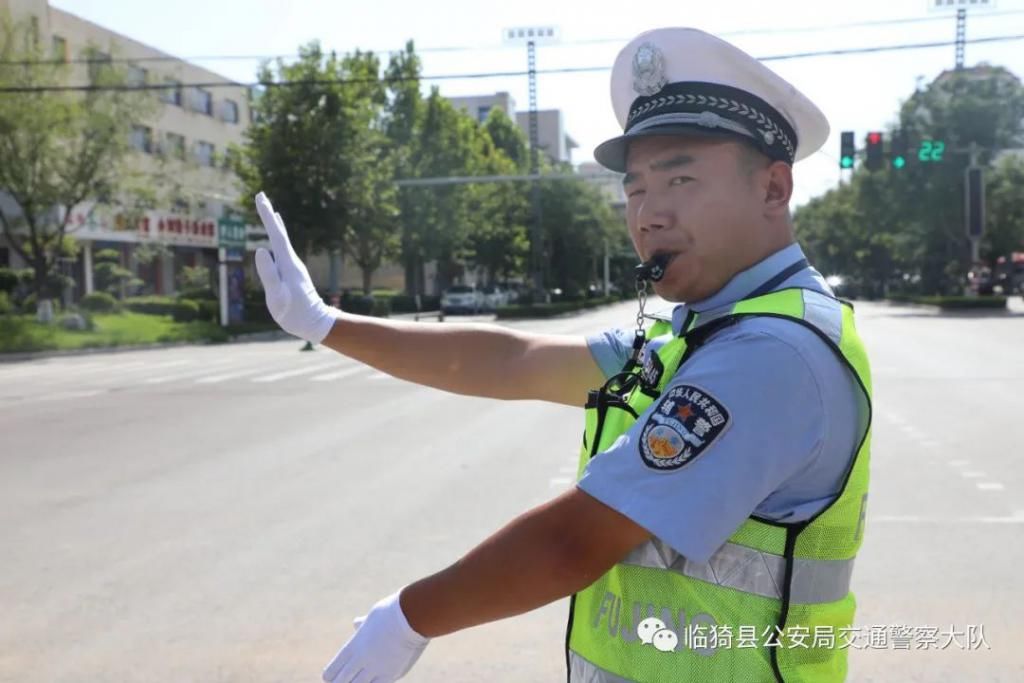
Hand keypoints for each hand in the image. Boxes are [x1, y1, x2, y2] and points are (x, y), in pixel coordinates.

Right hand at [253, 192, 339, 343]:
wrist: (315, 324)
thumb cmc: (295, 313)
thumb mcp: (277, 297)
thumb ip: (269, 274)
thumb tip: (261, 250)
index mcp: (288, 264)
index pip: (276, 235)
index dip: (268, 216)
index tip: (261, 198)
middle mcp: (292, 261)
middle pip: (279, 233)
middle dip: (269, 214)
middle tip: (261, 195)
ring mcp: (293, 266)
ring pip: (282, 240)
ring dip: (274, 224)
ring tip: (270, 210)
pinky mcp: (292, 272)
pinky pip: (283, 249)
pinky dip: (278, 237)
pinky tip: (277, 237)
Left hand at [322, 589, 429, 682]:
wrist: (413, 616)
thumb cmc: (392, 612)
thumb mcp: (372, 617)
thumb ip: (363, 625)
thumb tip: (356, 623)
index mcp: (354, 645)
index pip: (332, 670)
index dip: (331, 675)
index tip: (331, 676)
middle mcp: (362, 660)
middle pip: (342, 682)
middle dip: (341, 682)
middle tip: (345, 679)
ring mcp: (377, 668)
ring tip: (359, 678)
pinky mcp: (392, 674)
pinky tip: (373, 680)